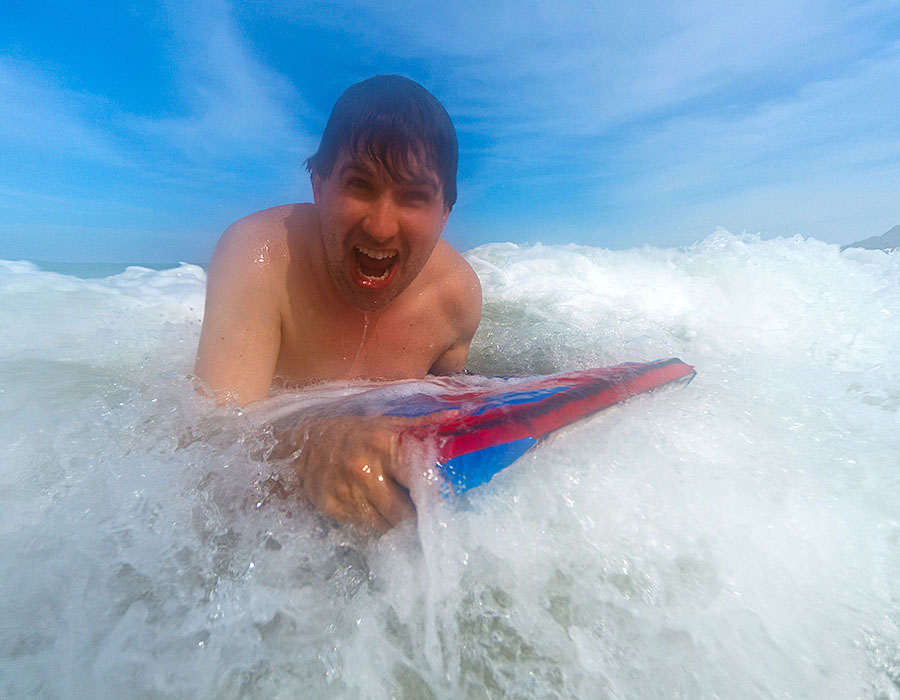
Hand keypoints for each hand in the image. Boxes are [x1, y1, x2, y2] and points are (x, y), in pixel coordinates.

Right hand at [290, 414, 433, 532]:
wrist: (305, 442)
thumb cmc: (355, 432)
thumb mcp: (388, 423)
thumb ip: (424, 425)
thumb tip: (460, 415)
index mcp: (385, 445)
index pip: (420, 481)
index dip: (435, 497)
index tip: (444, 506)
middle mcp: (365, 469)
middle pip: (405, 513)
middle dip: (418, 519)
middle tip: (426, 520)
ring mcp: (347, 492)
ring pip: (386, 526)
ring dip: (398, 526)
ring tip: (403, 518)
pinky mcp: (333, 508)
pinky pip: (365, 529)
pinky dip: (375, 525)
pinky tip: (376, 513)